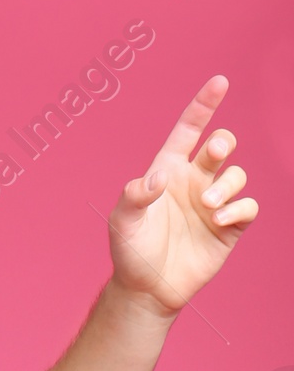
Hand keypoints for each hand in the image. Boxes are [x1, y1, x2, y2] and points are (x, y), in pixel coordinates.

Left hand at [109, 75, 258, 313]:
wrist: (147, 288)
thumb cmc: (131, 251)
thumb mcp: (123, 221)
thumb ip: (135, 195)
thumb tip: (160, 177)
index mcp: (168, 170)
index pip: (189, 130)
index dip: (204, 105)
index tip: (219, 82)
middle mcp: (194, 181)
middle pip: (220, 145)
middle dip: (222, 142)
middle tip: (212, 154)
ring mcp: (213, 202)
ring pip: (237, 174)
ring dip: (226, 184)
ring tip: (207, 204)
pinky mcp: (229, 226)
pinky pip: (248, 206)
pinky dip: (238, 207)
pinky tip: (219, 218)